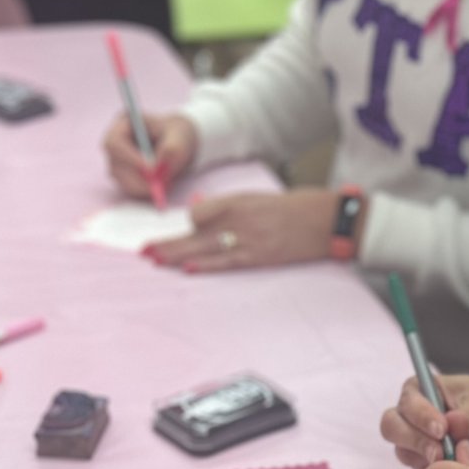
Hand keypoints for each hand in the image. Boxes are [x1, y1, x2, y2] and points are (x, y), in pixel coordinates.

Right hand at [102, 112, 196, 200]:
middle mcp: (115, 142)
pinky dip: (142, 191)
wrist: (178, 143)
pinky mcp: (123, 175)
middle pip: (114, 163)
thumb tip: (157, 164)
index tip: (149, 168)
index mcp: (123, 124)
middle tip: (156, 185)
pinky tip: (157, 188)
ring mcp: (117, 160)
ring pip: (120, 178)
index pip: (114, 142)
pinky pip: (127, 187)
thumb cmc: (177, 134)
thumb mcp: (180, 136)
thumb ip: (172, 147)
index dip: (128, 157)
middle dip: (135, 176)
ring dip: (139, 185)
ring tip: (160, 186)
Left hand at [146, 189, 334, 271]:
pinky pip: (226, 262)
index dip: (188, 224)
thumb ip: (227, 206)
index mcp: (237, 202)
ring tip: (155, 260)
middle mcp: (238, 219)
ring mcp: (247, 239)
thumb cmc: (292, 209)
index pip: (198, 213)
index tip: (181, 234)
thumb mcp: (257, 200)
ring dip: (177, 256)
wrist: (324, 220)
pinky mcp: (258, 257)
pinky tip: (188, 268)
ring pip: (203, 248)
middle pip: (193, 233)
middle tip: (145, 251)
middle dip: (167, 243)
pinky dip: (206, 265)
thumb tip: (199, 210)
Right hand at [381, 372, 468, 468]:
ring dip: (424, 459)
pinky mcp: (423, 463)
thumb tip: (453, 423)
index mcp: (421, 389)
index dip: (420, 416)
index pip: (408, 402)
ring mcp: (414, 441)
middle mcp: (411, 415)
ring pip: (403, 452)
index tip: (442, 429)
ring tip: (449, 462)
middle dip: (415, 441)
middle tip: (440, 452)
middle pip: (392, 428)